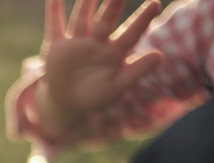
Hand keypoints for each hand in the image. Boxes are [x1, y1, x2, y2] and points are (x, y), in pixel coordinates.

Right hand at [37, 0, 162, 136]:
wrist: (68, 102)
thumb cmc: (95, 96)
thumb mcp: (115, 88)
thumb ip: (136, 72)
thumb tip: (160, 55)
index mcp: (114, 53)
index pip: (131, 34)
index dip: (142, 20)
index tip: (155, 4)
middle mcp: (98, 42)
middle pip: (106, 20)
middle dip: (113, 5)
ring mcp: (77, 42)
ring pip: (82, 19)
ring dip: (85, 3)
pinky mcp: (57, 47)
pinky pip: (54, 25)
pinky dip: (53, 11)